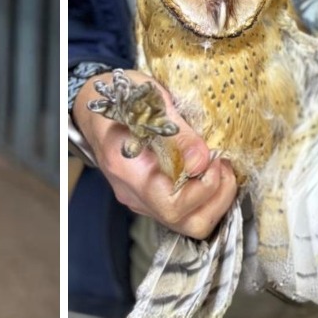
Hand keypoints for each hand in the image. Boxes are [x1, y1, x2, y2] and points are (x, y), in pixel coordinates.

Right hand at [73, 69, 236, 238]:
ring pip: (188, 222)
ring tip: (220, 166)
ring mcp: (141, 199)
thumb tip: (202, 160)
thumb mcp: (150, 100)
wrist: (94, 103)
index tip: (212, 157)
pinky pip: (184, 211)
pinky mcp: (150, 197)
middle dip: (217, 197)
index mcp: (127, 168)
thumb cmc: (120, 95)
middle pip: (184, 222)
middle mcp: (132, 192)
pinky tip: (209, 169)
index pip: (171, 205)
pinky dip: (207, 196)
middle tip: (222, 163)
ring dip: (216, 199)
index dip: (202, 188)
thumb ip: (178, 133)